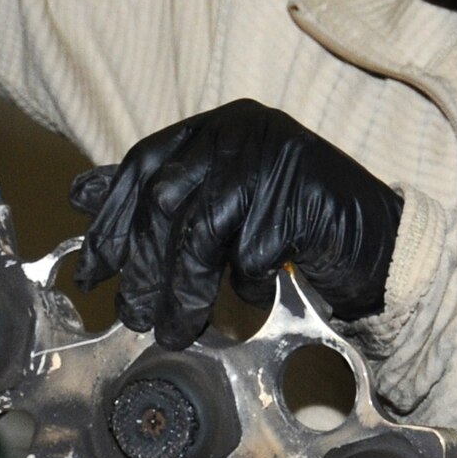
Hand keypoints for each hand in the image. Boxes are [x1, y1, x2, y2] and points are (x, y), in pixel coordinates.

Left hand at [69, 99, 402, 348]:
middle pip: (166, 203)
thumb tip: (82, 195)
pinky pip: (252, 254)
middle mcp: (240, 131)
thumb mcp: (216, 199)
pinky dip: (245, 286)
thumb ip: (157, 193)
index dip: (111, 222)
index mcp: (214, 126)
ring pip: (203, 233)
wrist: (374, 238)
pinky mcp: (303, 197)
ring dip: (184, 292)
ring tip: (177, 331)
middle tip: (134, 317)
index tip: (91, 273)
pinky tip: (251, 300)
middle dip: (143, 269)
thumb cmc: (287, 222)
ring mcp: (273, 159)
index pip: (142, 166)